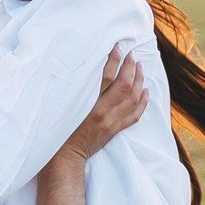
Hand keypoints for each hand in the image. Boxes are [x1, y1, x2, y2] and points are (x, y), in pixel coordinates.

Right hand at [53, 47, 148, 167]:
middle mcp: (103, 111)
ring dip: (139, 80)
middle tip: (132, 54)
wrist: (65, 157)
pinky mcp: (115, 130)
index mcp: (88, 103)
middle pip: (124, 84)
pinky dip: (142, 102)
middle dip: (130, 67)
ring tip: (140, 67)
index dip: (114, 59)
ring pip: (133, 98)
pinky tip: (146, 91)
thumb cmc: (58, 130)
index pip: (106, 76)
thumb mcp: (63, 106)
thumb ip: (74, 89)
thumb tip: (81, 69)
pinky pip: (135, 115)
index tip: (118, 47)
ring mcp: (112, 121)